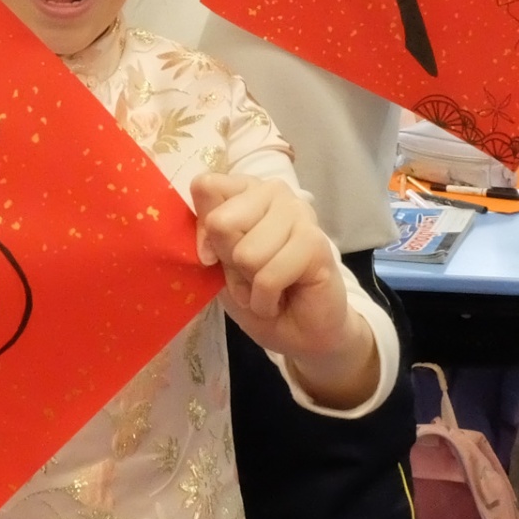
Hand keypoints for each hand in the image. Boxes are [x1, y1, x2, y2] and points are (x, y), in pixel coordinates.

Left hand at [191, 173, 378, 408]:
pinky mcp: (315, 243)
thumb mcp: (218, 263)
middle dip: (229, 262)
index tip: (213, 256)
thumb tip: (206, 211)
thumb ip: (208, 231)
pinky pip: (268, 276)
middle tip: (250, 274)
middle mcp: (274, 192)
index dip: (202, 231)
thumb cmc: (256, 293)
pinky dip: (266, 299)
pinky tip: (280, 298)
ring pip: (246, 253)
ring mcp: (299, 214)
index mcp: (246, 190)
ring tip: (267, 286)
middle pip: (221, 222)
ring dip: (250, 284)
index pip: (206, 187)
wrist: (299, 331)